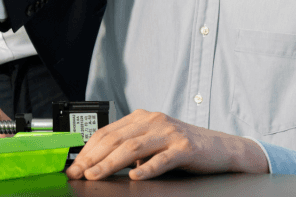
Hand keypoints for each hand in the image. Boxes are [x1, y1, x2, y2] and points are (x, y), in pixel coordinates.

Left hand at [65, 110, 267, 180]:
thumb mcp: (152, 143)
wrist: (221, 147)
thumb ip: (130, 149)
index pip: (107, 133)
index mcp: (141, 118)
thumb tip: (99, 164)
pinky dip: (147, 168)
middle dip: (92, 158)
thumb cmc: (184, 147)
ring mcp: (169, 133)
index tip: (74, 166)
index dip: (87, 150)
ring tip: (96, 176)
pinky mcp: (185, 148)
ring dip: (110, 163)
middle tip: (78, 173)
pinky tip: (135, 177)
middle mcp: (153, 121)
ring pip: (133, 148)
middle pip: (116, 139)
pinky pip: (163, 159)